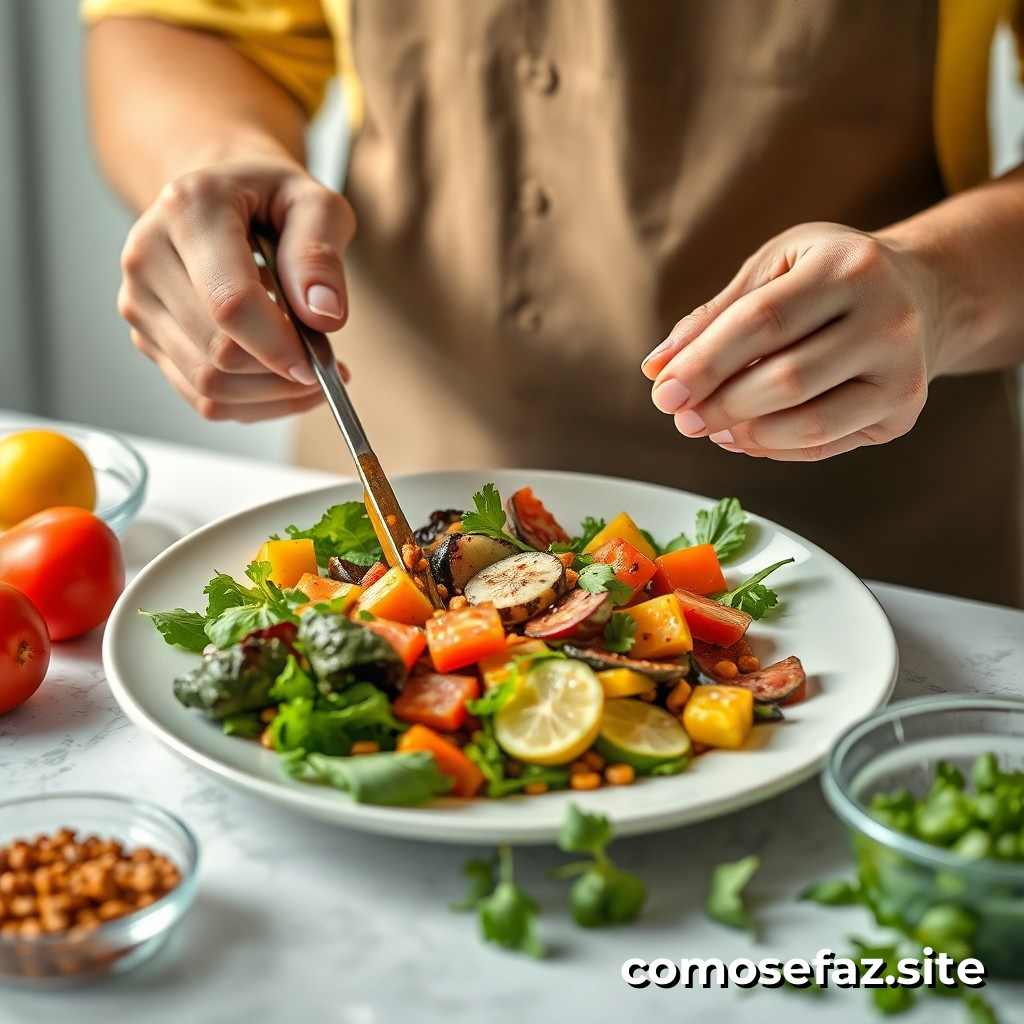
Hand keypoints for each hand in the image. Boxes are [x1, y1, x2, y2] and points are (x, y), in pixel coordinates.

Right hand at [116, 158, 354, 420]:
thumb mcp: (313, 203)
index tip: (320, 364)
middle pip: (218, 353)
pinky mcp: (146, 338)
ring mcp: (139, 301)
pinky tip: (281, 380)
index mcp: (189, 210)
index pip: (230, 303)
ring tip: (310, 370)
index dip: (279, 346)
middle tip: (326, 361)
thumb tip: (323, 314)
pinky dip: (254, 402)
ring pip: (209, 386)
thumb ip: (321, 255)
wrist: (218, 196)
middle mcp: (148, 256)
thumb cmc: (268, 198)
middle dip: (283, 372)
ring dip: (271, 393)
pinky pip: (203, 398)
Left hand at [641, 222, 944, 460]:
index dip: (704, 363)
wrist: (920, 291)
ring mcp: (904, 371)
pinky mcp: (903, 413)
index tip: (663, 390)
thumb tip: (658, 368)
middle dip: (720, 406)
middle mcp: (890, 319)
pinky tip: (745, 436)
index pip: (762, 322)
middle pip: (786, 380)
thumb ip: (715, 315)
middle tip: (682, 418)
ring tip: (711, 428)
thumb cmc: (830, 276)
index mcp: (850, 267)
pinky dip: (774, 448)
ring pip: (809, 424)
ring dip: (745, 435)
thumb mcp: (774, 268)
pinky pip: (825, 445)